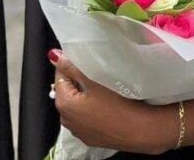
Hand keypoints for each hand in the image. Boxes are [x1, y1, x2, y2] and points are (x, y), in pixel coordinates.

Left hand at [50, 52, 176, 154]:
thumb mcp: (93, 79)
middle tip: (98, 71)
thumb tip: (54, 56)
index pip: (60, 74)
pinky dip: (93, 107)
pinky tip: (107, 103)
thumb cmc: (117, 104)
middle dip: (80, 79)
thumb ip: (72, 66)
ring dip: (86, 93)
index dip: (73, 64)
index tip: (87, 59)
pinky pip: (87, 115)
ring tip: (104, 85)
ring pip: (78, 103)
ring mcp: (79, 131)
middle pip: (69, 89)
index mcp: (63, 104)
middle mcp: (66, 120)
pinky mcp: (91, 137)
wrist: (138, 130)